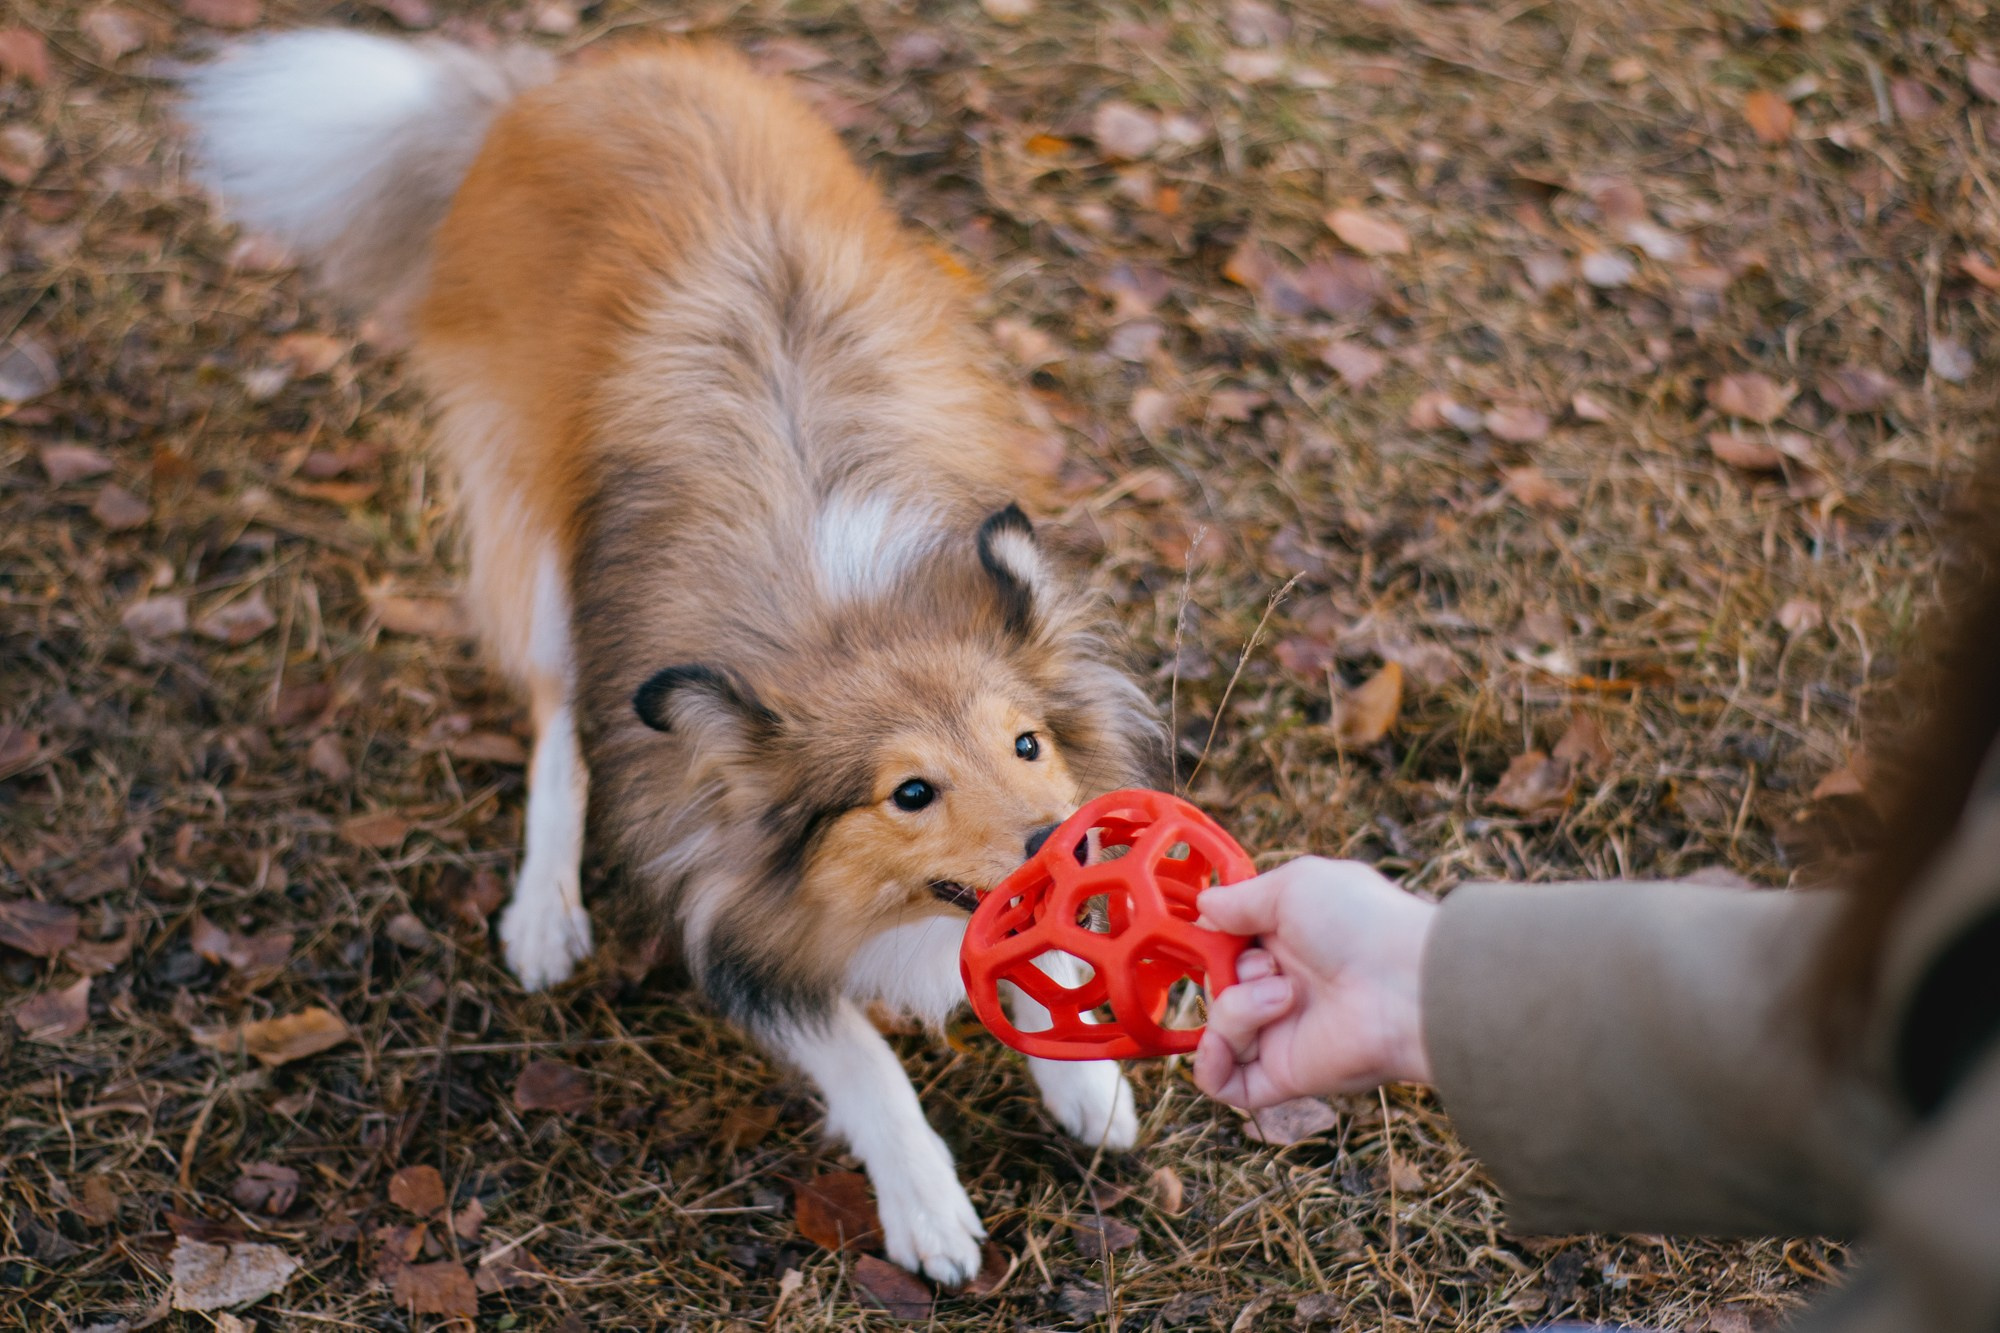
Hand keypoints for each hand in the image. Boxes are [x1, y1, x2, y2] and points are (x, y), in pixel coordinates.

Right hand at [1192, 857, 1435, 1108]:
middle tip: (1267, 966)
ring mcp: (1281, 1033)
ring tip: (1284, 996)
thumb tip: (1204, 906)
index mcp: (1287, 940)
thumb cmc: (1360, 923)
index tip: (1214, 931)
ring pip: (1220, 1029)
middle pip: (1217, 987)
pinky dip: (1210, 1065)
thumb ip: (1241, 899)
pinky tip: (1221, 1045)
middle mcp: (1283, 987)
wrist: (1407, 985)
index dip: (1214, 940)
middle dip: (1229, 973)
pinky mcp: (1284, 1073)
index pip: (1227, 946)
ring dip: (1237, 1008)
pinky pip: (1226, 1083)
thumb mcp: (1293, 886)